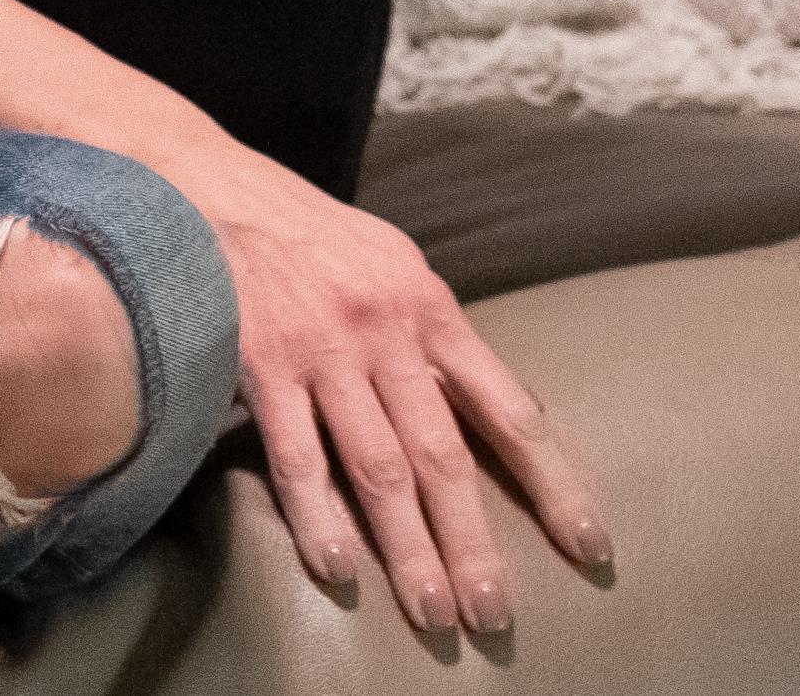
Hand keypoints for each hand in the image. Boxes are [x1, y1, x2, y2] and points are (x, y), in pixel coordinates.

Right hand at [158, 139, 612, 635]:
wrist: (211, 185)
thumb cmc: (310, 235)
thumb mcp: (393, 265)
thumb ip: (433, 336)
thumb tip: (485, 411)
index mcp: (431, 308)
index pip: (509, 410)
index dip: (553, 484)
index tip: (588, 546)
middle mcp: (385, 331)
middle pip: (442, 455)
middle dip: (473, 542)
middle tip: (494, 614)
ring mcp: (322, 349)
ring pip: (377, 467)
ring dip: (408, 548)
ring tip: (434, 613)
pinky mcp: (260, 362)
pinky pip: (296, 454)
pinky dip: (318, 514)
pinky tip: (340, 568)